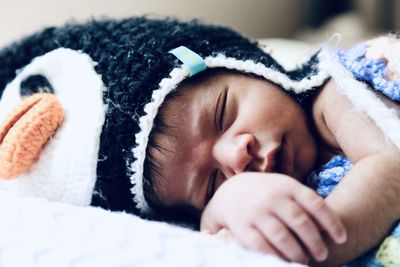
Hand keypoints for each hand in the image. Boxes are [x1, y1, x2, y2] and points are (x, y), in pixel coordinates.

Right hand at [200, 172, 346, 263]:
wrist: (231, 191)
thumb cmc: (267, 193)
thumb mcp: (286, 189)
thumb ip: (305, 203)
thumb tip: (329, 228)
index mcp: (287, 186)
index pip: (315, 203)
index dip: (331, 222)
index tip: (342, 239)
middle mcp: (272, 197)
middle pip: (299, 221)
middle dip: (314, 241)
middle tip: (322, 254)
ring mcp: (256, 211)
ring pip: (281, 236)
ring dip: (296, 252)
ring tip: (304, 260)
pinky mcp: (242, 226)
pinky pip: (260, 245)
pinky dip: (274, 255)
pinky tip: (282, 261)